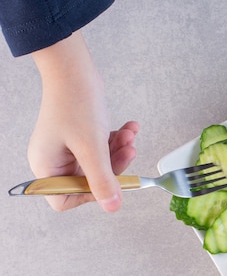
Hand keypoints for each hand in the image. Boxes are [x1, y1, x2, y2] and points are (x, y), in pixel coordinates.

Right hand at [28, 31, 138, 211]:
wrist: (74, 69)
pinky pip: (102, 147)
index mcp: (46, 167)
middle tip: (130, 150)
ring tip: (129, 135)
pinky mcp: (80, 136)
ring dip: (118, 150)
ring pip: (100, 162)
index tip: (111, 182)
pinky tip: (129, 127)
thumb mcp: (92, 147)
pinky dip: (116, 139)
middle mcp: (54, 160)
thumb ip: (103, 180)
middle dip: (113, 165)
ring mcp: (67, 148)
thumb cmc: (75, 103)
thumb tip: (112, 206)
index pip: (65, 199)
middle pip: (89, 180)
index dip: (91, 194)